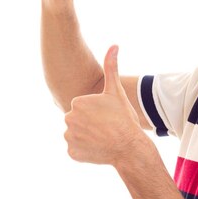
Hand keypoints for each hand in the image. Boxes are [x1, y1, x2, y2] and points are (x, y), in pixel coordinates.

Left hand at [64, 46, 142, 165]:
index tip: (106, 116)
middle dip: (89, 124)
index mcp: (77, 102)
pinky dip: (85, 151)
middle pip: (77, 120)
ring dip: (86, 137)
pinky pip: (76, 150)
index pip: (82, 107)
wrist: (129, 147)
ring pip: (76, 135)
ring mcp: (69, 137)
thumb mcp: (116, 91)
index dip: (96, 112)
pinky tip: (97, 148)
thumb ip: (111, 67)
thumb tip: (114, 45)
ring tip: (102, 138)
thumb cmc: (124, 118)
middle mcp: (68, 118)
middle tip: (105, 128)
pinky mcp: (71, 153)